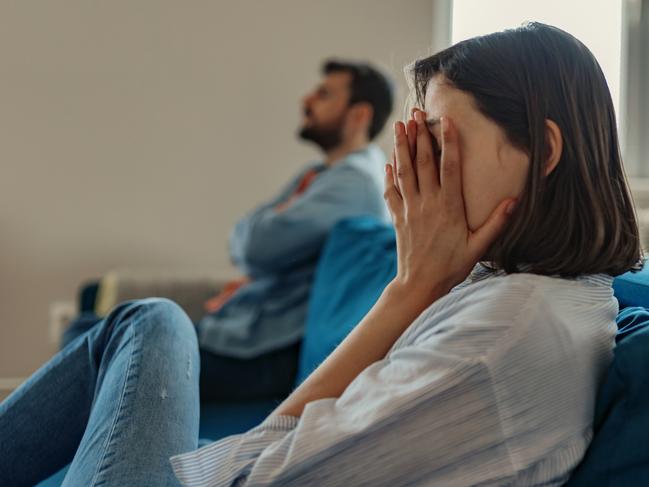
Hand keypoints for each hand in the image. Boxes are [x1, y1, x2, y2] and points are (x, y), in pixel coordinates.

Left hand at [384, 110, 515, 306]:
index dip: (448, 141)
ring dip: (401, 147)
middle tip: (416, 112)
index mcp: (449, 206)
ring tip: (399, 125)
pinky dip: (389, 175)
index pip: (450, 167)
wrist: (419, 285)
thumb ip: (496, 223)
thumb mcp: (478, 247)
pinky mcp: (398, 218)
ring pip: (404, 171)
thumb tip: (514, 200)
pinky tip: (389, 162)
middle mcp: (427, 203)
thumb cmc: (452, 266)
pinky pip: (391, 191)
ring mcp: (410, 209)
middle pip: (423, 162)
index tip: (446, 120)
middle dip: (419, 135)